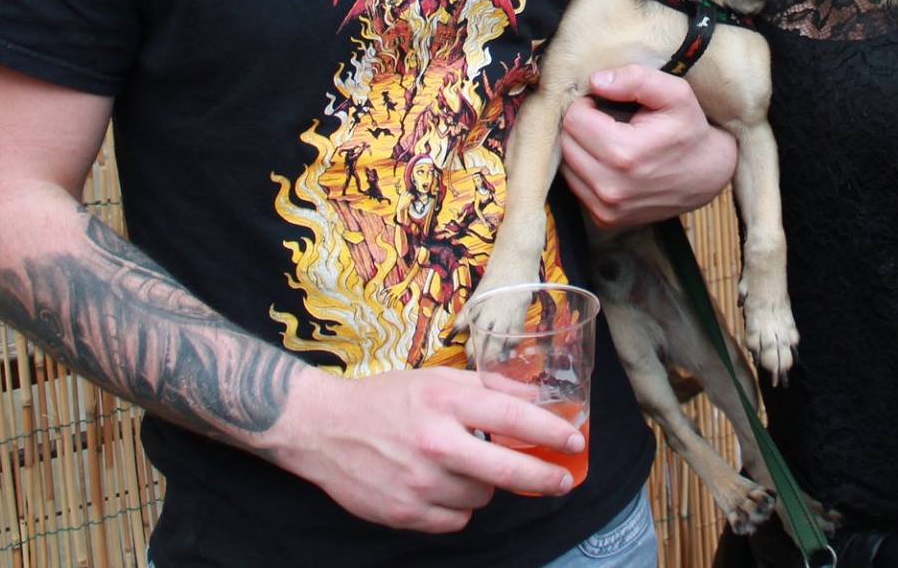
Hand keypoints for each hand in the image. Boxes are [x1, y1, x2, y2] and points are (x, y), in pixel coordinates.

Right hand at [275, 365, 584, 532]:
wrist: (323, 428)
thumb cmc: (386, 399)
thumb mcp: (436, 378)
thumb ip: (486, 387)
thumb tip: (535, 398)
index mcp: (444, 400)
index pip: (512, 417)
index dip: (550, 431)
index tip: (574, 440)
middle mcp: (435, 442)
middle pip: (507, 469)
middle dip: (543, 477)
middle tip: (561, 479)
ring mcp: (419, 482)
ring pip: (482, 495)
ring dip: (483, 483)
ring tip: (460, 465)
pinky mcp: (405, 513)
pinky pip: (456, 518)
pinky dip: (456, 505)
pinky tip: (439, 486)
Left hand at [560, 67, 737, 230]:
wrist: (707, 175)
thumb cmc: (689, 129)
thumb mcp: (675, 93)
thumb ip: (636, 79)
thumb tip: (596, 81)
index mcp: (624, 153)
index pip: (573, 119)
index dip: (587, 105)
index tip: (606, 105)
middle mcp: (610, 187)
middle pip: (565, 143)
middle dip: (581, 126)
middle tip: (607, 121)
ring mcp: (607, 209)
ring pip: (566, 166)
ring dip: (580, 149)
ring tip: (609, 141)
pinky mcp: (606, 220)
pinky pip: (576, 187)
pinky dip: (586, 171)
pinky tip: (609, 163)